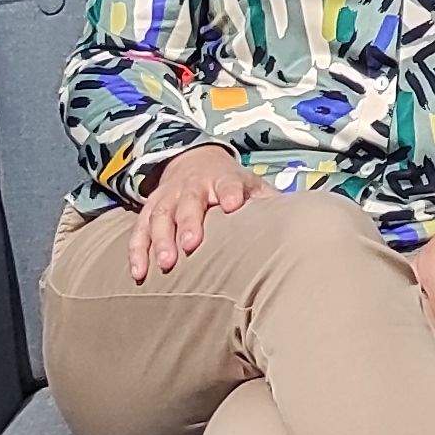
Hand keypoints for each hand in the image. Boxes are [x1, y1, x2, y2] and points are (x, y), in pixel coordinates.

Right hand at [129, 143, 258, 281]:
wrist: (192, 161)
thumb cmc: (230, 185)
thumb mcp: (252, 185)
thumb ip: (268, 202)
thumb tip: (297, 218)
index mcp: (223, 179)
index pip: (228, 184)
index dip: (229, 193)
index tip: (231, 205)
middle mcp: (192, 187)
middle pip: (189, 203)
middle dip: (188, 223)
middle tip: (189, 246)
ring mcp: (168, 198)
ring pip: (160, 217)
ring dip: (160, 241)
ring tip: (164, 265)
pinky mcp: (150, 210)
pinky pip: (139, 230)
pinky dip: (137, 251)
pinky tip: (138, 272)